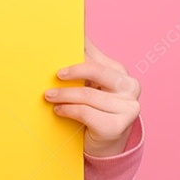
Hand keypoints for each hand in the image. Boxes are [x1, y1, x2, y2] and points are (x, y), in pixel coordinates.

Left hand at [44, 34, 140, 157]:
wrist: (104, 143)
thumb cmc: (94, 109)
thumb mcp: (89, 84)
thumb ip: (82, 62)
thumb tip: (66, 36)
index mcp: (120, 71)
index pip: (95, 53)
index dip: (80, 44)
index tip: (62, 39)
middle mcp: (129, 86)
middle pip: (95, 70)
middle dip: (72, 72)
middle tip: (55, 75)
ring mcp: (128, 107)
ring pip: (87, 94)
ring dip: (63, 95)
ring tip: (49, 96)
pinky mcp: (118, 126)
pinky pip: (86, 112)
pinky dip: (68, 110)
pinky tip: (58, 110)